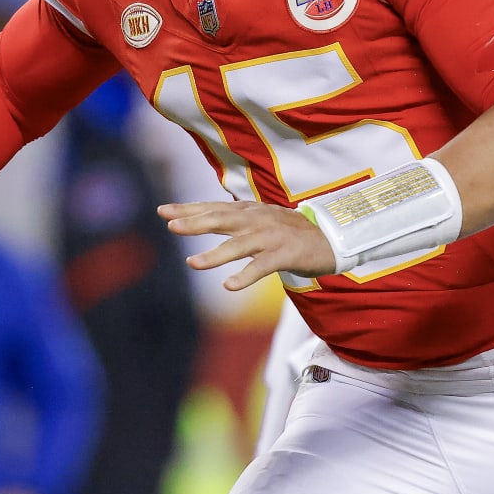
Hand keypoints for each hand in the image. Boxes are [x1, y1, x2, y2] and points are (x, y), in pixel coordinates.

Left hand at [163, 200, 337, 290]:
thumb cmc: (292, 231)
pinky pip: (262, 267)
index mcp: (250, 212)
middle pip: (222, 220)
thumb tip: (205, 216)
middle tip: (171, 226)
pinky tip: (229, 285)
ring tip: (193, 263)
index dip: (188, 209)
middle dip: (195, 223)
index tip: (162, 211)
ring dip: (215, 255)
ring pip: (239, 246)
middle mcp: (258, 220)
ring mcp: (271, 237)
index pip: (214, 208)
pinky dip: (246, 276)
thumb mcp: (262, 219)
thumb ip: (236, 218)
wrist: (331, 238)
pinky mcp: (286, 254)